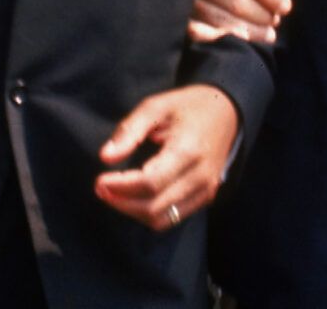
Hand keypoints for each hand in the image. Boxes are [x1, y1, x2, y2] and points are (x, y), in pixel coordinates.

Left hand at [94, 84, 239, 231]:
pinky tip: (134, 197)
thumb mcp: (155, 107)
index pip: (150, 183)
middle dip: (122, 202)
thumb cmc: (187, 106)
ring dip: (133, 212)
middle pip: (154, 207)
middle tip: (101, 188)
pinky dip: (149, 213)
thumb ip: (130, 130)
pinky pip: (173, 217)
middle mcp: (200, 176)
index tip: (99, 180)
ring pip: (163, 219)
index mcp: (188, 151)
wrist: (226, 112)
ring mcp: (206, 190)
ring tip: (114, 194)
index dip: (121, 187)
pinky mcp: (206, 197)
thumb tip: (105, 157)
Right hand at [189, 0, 291, 44]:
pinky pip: (199, 33)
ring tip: (268, 34)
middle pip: (235, 2)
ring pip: (220, 20)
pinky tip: (240, 40)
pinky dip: (221, 38)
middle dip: (261, 15)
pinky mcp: (176, 17)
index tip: (286, 7)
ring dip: (249, 31)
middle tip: (275, 22)